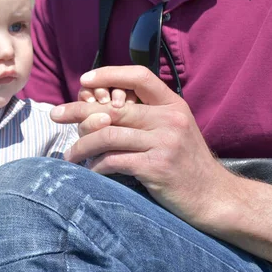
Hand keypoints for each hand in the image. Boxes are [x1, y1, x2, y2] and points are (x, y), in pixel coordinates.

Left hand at [51, 66, 235, 222]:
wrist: (215, 197)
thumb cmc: (187, 163)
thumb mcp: (174, 130)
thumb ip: (146, 117)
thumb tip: (100, 111)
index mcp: (173, 105)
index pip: (139, 76)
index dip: (109, 73)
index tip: (84, 80)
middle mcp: (169, 119)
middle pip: (114, 108)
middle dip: (79, 111)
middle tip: (55, 114)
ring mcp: (164, 143)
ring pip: (109, 135)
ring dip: (82, 145)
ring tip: (70, 154)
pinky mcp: (157, 167)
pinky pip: (114, 161)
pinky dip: (97, 166)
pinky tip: (90, 170)